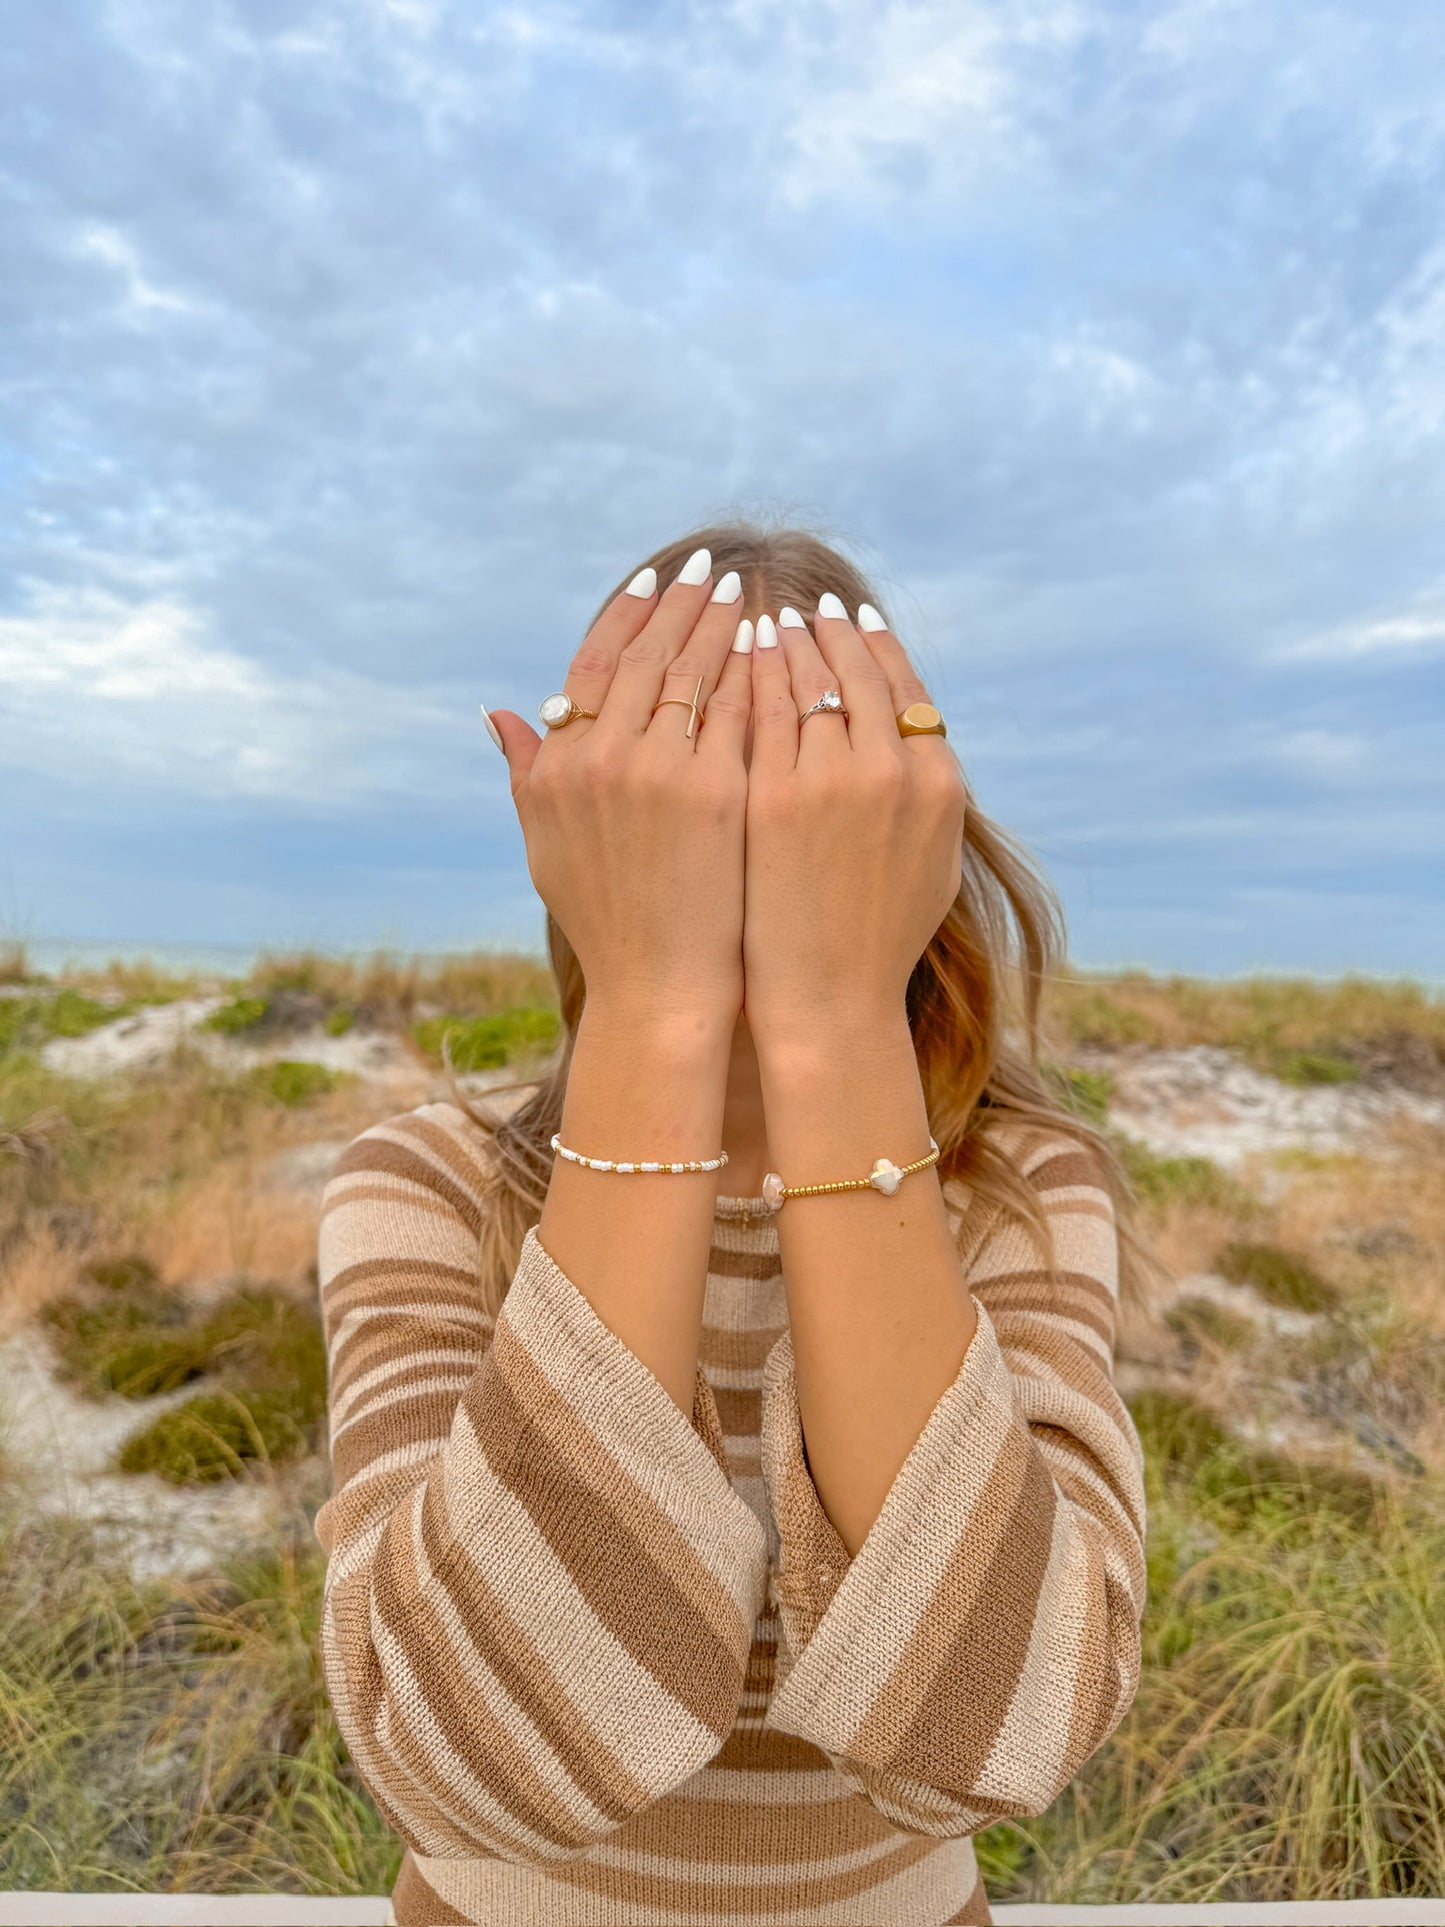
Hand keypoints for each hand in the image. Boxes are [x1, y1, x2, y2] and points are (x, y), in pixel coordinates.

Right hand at [485, 552, 753, 1025]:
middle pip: (650, 654)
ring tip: (752, 594)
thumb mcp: (546, 845)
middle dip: (685, 603)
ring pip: (699, 672)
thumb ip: (526, 773)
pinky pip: (742, 711)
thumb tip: (499, 714)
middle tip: (714, 566)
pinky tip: (781, 649)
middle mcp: (602, 758)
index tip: (655, 577)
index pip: (594, 664)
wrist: (659, 990)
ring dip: (726, 625)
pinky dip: (760, 673)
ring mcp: (659, 771)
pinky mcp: (716, 790)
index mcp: (560, 766)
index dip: (628, 614)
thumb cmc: (607, 924)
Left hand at [742, 597, 965, 1037]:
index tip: (855, 615)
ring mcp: (833, 779)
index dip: (875, 645)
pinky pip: (758, 714)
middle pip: (855, 671)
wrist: (831, 1000)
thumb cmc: (878, 941)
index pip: (904, 686)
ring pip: (804, 682)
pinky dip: (746, 677)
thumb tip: (915, 743)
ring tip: (765, 617)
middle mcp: (892, 769)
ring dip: (784, 641)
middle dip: (827, 629)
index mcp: (938, 780)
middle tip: (806, 602)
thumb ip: (925, 793)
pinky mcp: (775, 796)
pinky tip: (731, 658)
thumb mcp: (932, 860)